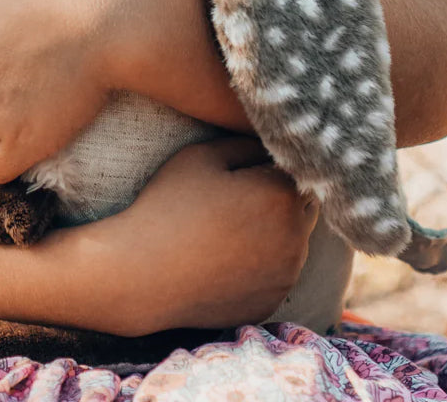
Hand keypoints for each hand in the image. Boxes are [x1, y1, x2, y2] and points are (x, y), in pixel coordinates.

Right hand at [86, 137, 317, 336]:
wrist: (142, 273)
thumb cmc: (169, 205)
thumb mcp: (202, 156)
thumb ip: (246, 144)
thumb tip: (269, 146)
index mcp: (282, 195)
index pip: (297, 166)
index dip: (271, 162)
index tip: (244, 166)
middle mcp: (296, 238)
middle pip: (304, 205)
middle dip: (281, 195)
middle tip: (238, 195)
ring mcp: (286, 276)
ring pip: (294, 241)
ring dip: (275, 231)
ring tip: (229, 227)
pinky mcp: (272, 303)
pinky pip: (277, 274)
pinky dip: (262, 264)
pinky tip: (225, 257)